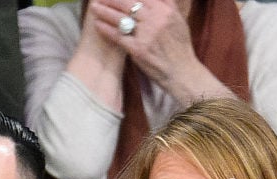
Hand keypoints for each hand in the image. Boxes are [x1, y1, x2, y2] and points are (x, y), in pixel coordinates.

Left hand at [88, 0, 219, 99]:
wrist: (182, 72)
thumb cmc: (180, 48)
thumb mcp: (178, 21)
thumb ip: (167, 4)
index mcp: (166, 10)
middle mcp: (156, 19)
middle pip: (128, 3)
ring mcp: (147, 34)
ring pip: (121, 18)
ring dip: (105, 11)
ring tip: (94, 7)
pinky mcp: (139, 49)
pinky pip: (118, 36)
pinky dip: (106, 29)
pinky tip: (97, 25)